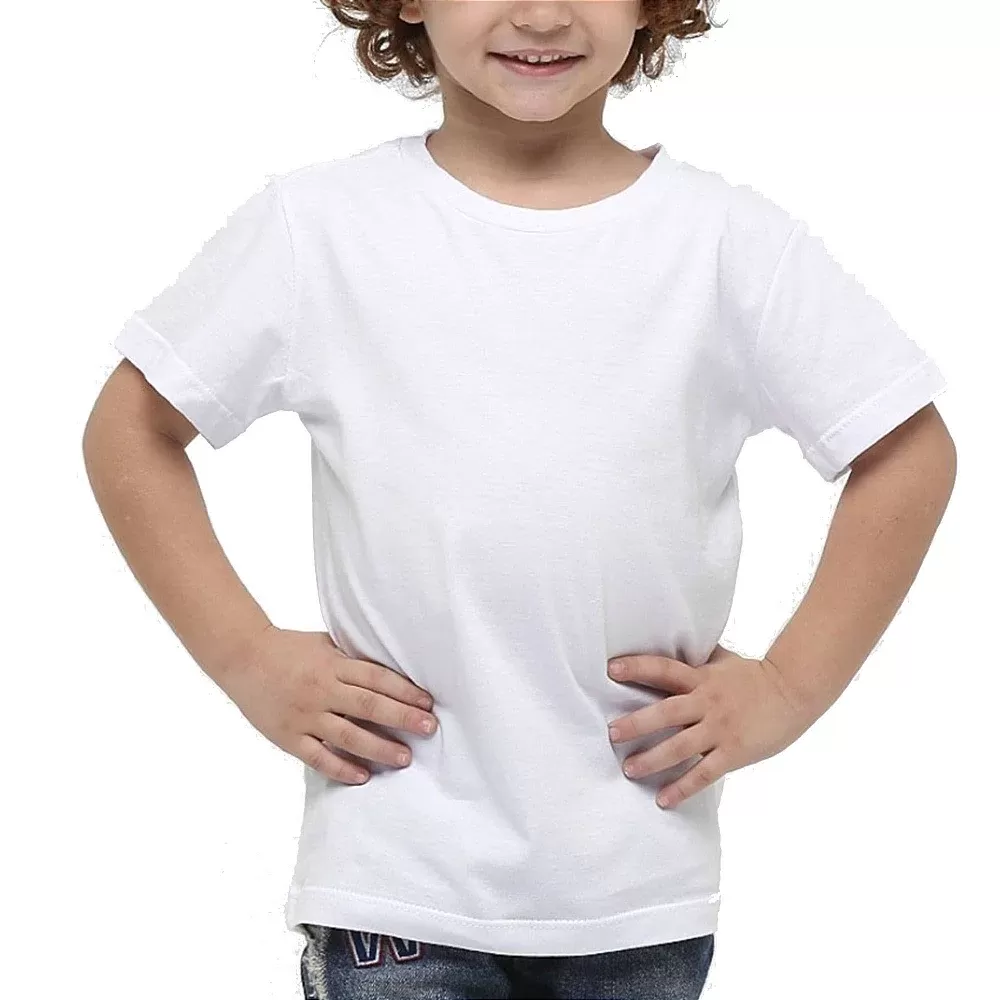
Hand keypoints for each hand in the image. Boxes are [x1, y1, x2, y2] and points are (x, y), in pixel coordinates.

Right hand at [215, 625, 438, 785]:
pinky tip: (363, 776)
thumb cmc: (290, 649)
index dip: (405, 691)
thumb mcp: (326, 645)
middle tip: (429, 729)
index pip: (377, 678)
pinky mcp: (288, 737)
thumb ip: (353, 661)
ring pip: (348, 736)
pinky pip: (318, 757)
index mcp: (333, 665)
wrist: (242, 656)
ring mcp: (305, 715)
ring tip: (405, 758)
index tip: (427, 703)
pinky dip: (341, 768)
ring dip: (379, 748)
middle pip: (369, 706)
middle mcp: (322, 690)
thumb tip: (391, 674)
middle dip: (402, 718)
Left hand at [606, 644, 815, 808]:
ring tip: (629, 770)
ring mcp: (720, 729)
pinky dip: (683, 787)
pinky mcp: (734, 752)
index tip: (611, 669)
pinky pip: (704, 773)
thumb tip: (676, 641)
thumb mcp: (723, 661)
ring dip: (652, 759)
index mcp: (702, 678)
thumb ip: (698, 659)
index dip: (637, 667)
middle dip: (636, 723)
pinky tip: (663, 799)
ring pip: (680, 746)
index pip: (664, 669)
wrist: (794, 691)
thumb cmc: (756, 675)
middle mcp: (707, 703)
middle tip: (612, 733)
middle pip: (666, 712)